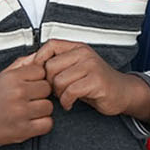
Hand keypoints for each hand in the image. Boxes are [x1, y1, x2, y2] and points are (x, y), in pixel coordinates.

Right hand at [0, 53, 54, 146]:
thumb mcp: (3, 75)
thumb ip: (23, 64)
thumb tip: (40, 55)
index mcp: (13, 77)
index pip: (42, 71)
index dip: (38, 79)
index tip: (31, 85)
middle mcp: (17, 93)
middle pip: (47, 89)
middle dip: (40, 94)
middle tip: (30, 99)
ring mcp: (20, 112)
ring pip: (49, 107)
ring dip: (42, 110)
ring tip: (29, 110)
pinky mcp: (22, 130)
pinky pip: (47, 124)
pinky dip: (42, 124)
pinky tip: (31, 121)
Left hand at [33, 40, 149, 120]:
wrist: (122, 92)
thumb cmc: (94, 82)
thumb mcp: (75, 69)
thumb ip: (57, 65)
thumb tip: (28, 65)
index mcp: (78, 48)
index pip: (51, 45)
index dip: (39, 59)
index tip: (38, 76)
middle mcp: (84, 53)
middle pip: (51, 66)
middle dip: (49, 83)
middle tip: (57, 91)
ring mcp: (91, 66)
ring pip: (59, 80)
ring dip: (58, 94)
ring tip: (65, 98)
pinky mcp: (96, 81)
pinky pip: (70, 92)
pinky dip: (66, 101)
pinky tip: (70, 104)